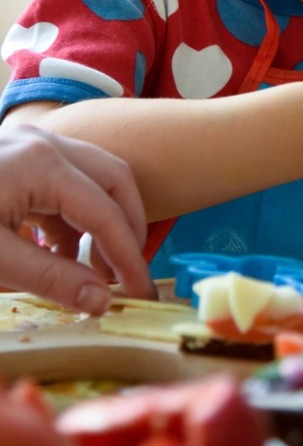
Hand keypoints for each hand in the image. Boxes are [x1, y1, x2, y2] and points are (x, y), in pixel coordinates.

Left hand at [0, 122, 155, 312]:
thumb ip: (50, 279)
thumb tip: (102, 302)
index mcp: (41, 165)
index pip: (104, 213)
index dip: (128, 257)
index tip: (142, 295)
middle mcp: (45, 143)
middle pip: (113, 178)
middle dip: (128, 227)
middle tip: (129, 273)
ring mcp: (31, 143)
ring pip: (92, 174)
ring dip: (103, 219)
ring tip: (97, 269)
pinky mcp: (18, 154)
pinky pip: (64, 179)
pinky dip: (73, 214)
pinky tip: (60, 251)